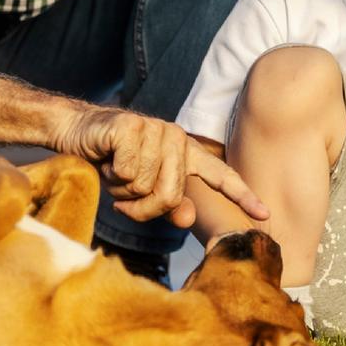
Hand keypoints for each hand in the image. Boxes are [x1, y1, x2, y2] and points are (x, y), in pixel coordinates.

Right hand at [56, 107, 267, 227]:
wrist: (80, 133)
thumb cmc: (115, 163)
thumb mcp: (143, 191)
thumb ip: (169, 205)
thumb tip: (187, 218)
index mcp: (187, 153)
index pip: (221, 176)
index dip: (243, 196)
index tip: (265, 215)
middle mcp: (177, 138)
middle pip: (170, 195)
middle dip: (142, 206)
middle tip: (125, 195)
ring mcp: (156, 129)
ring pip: (146, 186)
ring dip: (123, 190)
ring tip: (116, 173)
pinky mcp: (132, 127)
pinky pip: (128, 172)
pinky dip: (112, 175)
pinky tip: (108, 159)